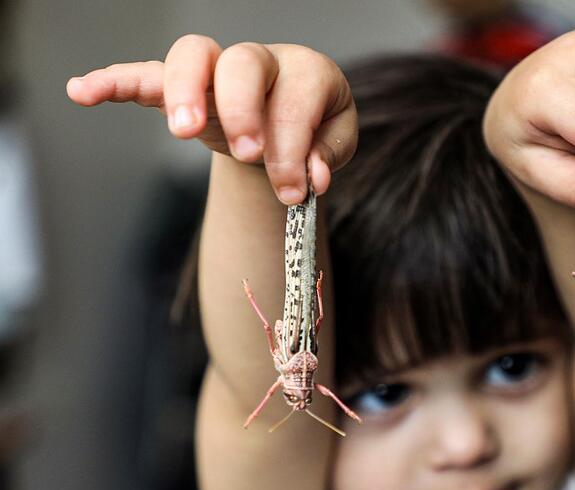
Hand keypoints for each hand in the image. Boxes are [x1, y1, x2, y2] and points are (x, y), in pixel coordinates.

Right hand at [66, 36, 356, 203]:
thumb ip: (326, 158)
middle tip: (248, 153)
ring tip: (184, 132)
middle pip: (242, 62)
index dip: (293, 148)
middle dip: (243, 109)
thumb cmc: (314, 131)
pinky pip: (145, 74)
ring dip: (185, 91)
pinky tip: (83, 92)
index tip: (293, 191)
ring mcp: (218, 72)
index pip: (296, 101)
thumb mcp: (334, 145)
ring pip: (193, 55)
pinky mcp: (183, 87)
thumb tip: (311, 179)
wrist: (286, 124)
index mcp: (307, 73)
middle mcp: (261, 62)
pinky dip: (114, 80)